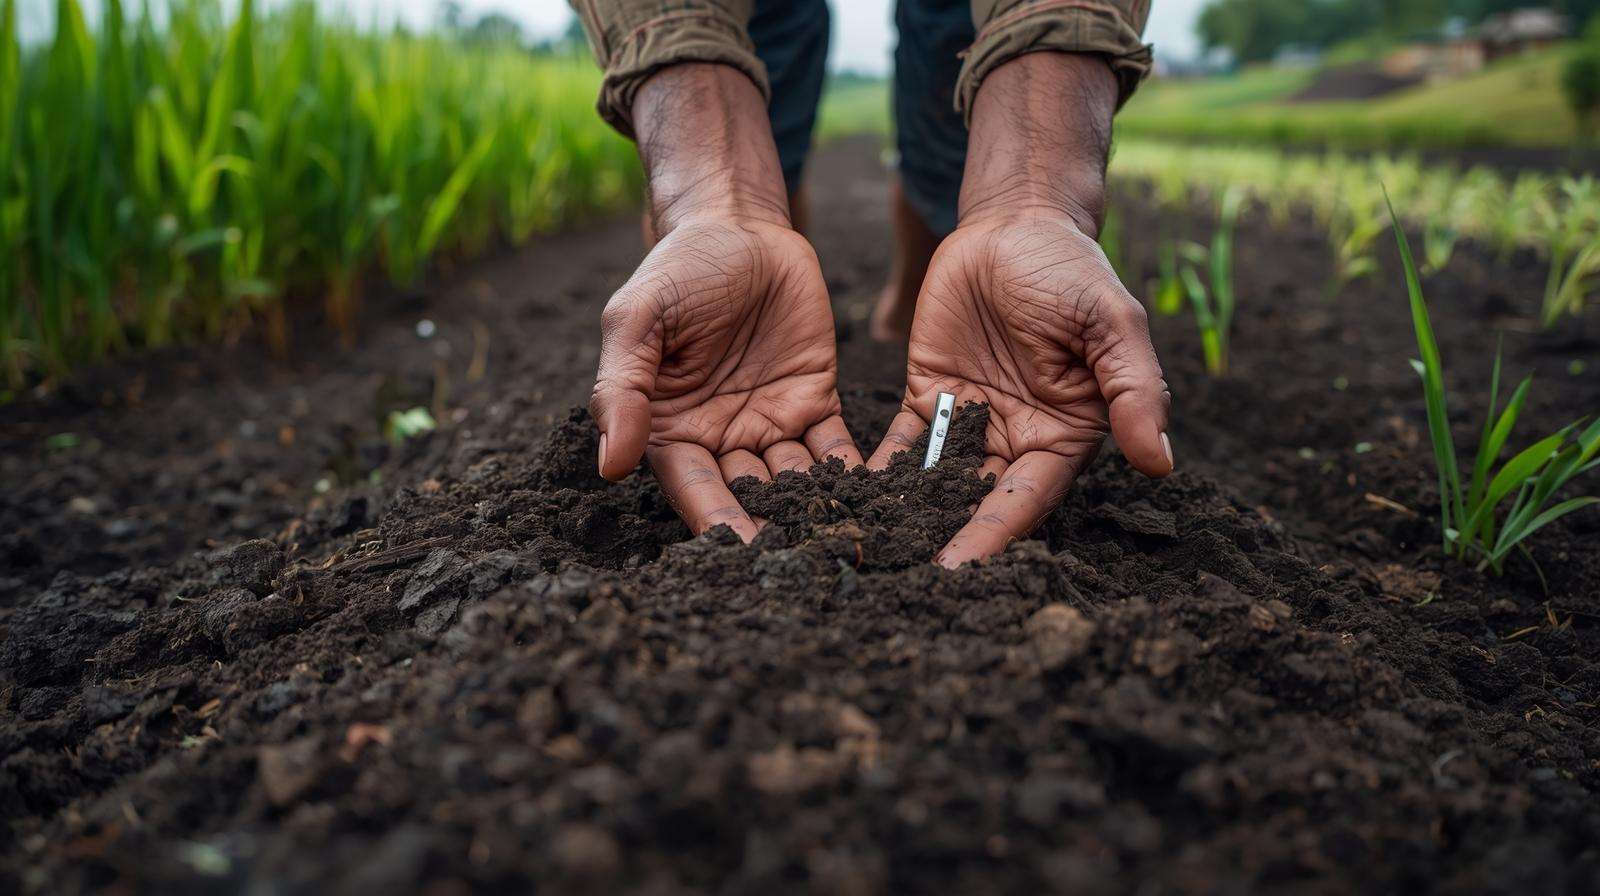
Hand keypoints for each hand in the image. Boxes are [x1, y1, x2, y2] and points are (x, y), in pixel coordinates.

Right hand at [592, 215, 859, 540]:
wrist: (739, 225)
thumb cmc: (677, 269)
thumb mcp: (638, 319)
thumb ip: (622, 388)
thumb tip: (609, 464)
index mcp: (670, 427)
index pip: (694, 485)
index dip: (717, 519)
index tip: (740, 553)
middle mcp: (720, 437)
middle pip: (747, 495)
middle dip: (773, 530)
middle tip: (803, 566)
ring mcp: (770, 423)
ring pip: (794, 480)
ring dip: (817, 512)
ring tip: (844, 543)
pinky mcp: (814, 402)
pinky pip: (834, 448)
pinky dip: (854, 475)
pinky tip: (876, 501)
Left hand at [867, 211, 1171, 565]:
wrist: (1015, 223)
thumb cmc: (1072, 271)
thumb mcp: (1111, 324)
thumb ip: (1134, 390)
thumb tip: (1162, 462)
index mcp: (1065, 433)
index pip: (1027, 497)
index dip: (993, 534)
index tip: (959, 569)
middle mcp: (1017, 438)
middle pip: (977, 501)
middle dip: (942, 538)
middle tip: (898, 578)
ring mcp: (971, 421)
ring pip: (935, 480)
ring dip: (905, 514)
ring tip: (866, 551)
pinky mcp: (929, 396)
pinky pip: (902, 443)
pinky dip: (877, 471)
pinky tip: (844, 499)